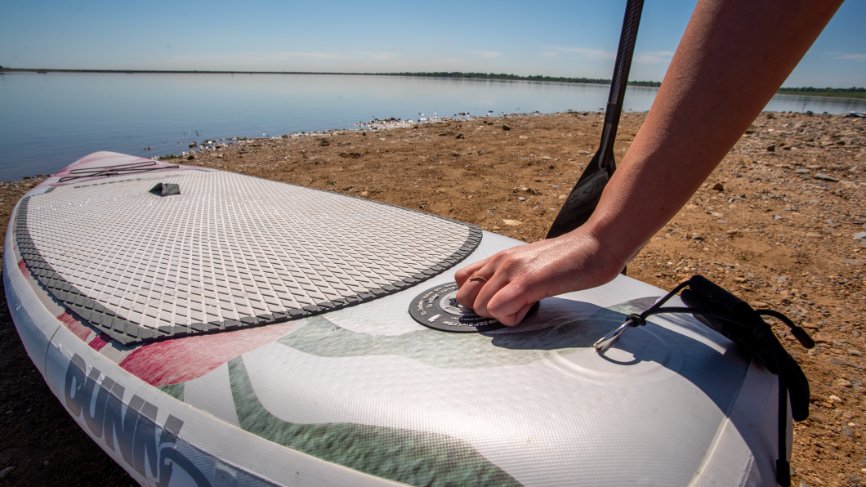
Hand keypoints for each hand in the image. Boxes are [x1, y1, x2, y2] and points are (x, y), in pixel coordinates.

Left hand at [455, 228, 624, 325]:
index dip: (476, 299)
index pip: (461, 281)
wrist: (596, 245)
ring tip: (528, 304)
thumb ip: (511, 278)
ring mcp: (513, 269)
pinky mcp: (528, 280)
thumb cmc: (569, 259)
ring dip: (502, 315)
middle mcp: (501, 261)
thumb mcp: (530, 264)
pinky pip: (499, 307)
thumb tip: (499, 299)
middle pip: (465, 299)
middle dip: (485, 312)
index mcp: (500, 258)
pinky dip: (511, 316)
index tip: (499, 302)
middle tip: (513, 307)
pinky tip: (531, 306)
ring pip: (480, 307)